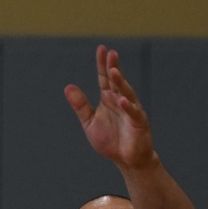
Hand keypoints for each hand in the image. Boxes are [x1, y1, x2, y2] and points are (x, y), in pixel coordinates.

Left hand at [64, 45, 155, 171]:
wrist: (126, 159)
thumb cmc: (110, 140)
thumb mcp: (90, 122)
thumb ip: (80, 106)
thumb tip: (68, 87)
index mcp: (108, 98)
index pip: (104, 78)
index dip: (102, 64)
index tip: (101, 49)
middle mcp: (120, 100)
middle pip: (116, 81)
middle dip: (113, 67)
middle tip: (111, 53)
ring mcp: (131, 110)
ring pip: (126, 93)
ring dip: (121, 82)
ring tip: (114, 72)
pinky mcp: (139, 122)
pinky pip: (133, 113)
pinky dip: (127, 107)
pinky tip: (121, 100)